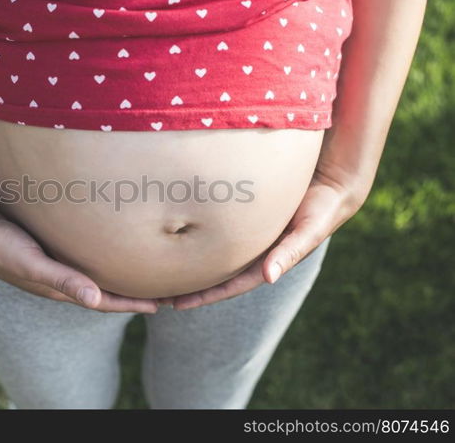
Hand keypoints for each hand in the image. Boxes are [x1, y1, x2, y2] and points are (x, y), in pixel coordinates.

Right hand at [0, 203, 159, 313]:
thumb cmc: (2, 248)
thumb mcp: (33, 263)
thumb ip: (62, 279)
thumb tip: (95, 299)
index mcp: (61, 288)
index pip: (104, 301)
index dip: (131, 305)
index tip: (159, 306)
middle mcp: (62, 278)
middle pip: (104, 290)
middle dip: (131, 293)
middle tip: (159, 290)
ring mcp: (56, 263)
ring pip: (95, 273)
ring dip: (117, 275)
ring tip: (140, 270)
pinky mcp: (52, 247)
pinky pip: (84, 256)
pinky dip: (102, 257)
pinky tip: (108, 245)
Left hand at [164, 163, 369, 310]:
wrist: (330, 183)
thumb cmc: (320, 210)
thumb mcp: (307, 232)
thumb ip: (290, 252)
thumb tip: (268, 278)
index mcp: (265, 261)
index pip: (229, 285)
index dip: (205, 296)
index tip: (178, 305)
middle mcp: (252, 250)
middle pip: (215, 272)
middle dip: (189, 284)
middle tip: (158, 293)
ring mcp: (247, 233)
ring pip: (212, 252)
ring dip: (190, 261)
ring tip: (161, 268)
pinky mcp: (242, 213)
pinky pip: (215, 227)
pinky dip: (198, 234)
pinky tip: (178, 231)